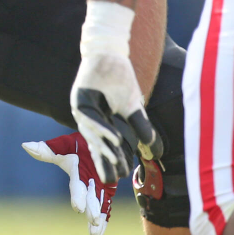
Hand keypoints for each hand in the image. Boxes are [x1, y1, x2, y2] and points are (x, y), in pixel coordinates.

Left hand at [23, 131, 116, 234]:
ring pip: (102, 205)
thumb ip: (46, 149)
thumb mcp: (63, 144)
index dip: (78, 195)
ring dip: (99, 220)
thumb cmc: (79, 144)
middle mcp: (94, 178)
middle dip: (93, 209)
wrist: (103, 140)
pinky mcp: (108, 192)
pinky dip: (104, 221)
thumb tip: (24, 146)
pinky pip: (106, 207)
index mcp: (82, 168)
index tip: (77, 209)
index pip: (79, 183)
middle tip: (93, 221)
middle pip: (93, 196)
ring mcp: (103, 186)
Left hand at [71, 50, 162, 183]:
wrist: (111, 55)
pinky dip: (103, 128)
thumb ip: (141, 126)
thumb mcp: (134, 107)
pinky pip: (91, 117)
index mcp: (100, 123)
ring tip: (117, 163)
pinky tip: (115, 139)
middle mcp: (89, 120)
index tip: (119, 178)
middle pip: (95, 145)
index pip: (104, 147)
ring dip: (105, 149)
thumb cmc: (121, 80)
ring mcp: (82, 110)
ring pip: (93, 134)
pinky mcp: (79, 99)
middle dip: (104, 163)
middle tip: (112, 180)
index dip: (111, 161)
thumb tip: (154, 149)